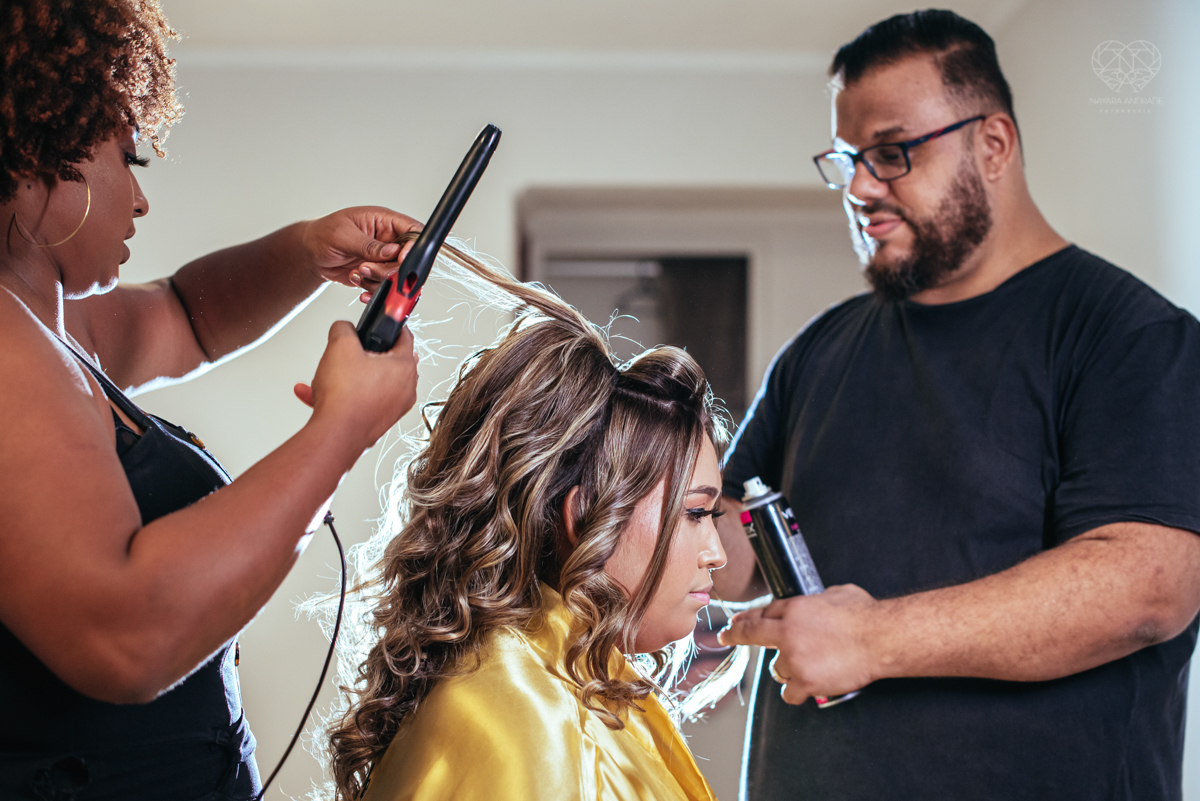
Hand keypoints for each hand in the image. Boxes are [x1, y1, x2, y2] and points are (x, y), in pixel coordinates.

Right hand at [293, 322, 418, 450]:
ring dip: (346, 375)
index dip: (388, 325)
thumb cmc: (344, 397)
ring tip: (326, 374)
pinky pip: (359, 401)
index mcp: (404, 367)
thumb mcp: (340, 345)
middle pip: (386, 361)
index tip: (378, 323)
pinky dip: (340, 395)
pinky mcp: (378, 422)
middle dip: (364, 354)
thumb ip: (343, 328)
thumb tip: (343, 328)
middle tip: (348, 350)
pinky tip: (313, 392)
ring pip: (369, 382)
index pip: (404, 336)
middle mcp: (405, 389)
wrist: (335, 436)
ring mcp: (393, 408)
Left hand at [299, 206, 422, 301]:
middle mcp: (389, 240)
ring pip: (397, 276)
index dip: (414, 246)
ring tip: (357, 272)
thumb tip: (393, 251)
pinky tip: (357, 282)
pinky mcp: (378, 273)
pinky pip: (385, 287)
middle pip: (408, 259)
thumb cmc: (323, 234)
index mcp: (384, 221)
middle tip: (367, 268)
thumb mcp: (344, 236)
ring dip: (377, 280)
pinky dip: (372, 289)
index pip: (413, 231)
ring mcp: (384, 258)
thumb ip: (369, 245)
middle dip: (390, 269)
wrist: (310, 254)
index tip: (402, 258)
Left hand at [718, 584, 876, 704]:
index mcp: (793, 609)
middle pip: (752, 635)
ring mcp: (794, 659)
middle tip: (728, 637)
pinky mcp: (805, 682)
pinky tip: (804, 688)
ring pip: (776, 668)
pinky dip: (796, 691)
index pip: (759, 613)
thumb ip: (813, 601)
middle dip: (735, 635)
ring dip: (787, 668)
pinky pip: (789, 693)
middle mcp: (787, 633)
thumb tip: (812, 604)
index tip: (733, 624)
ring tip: (809, 665)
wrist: (882, 639)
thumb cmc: (863, 614)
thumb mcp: (833, 594)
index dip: (744, 619)